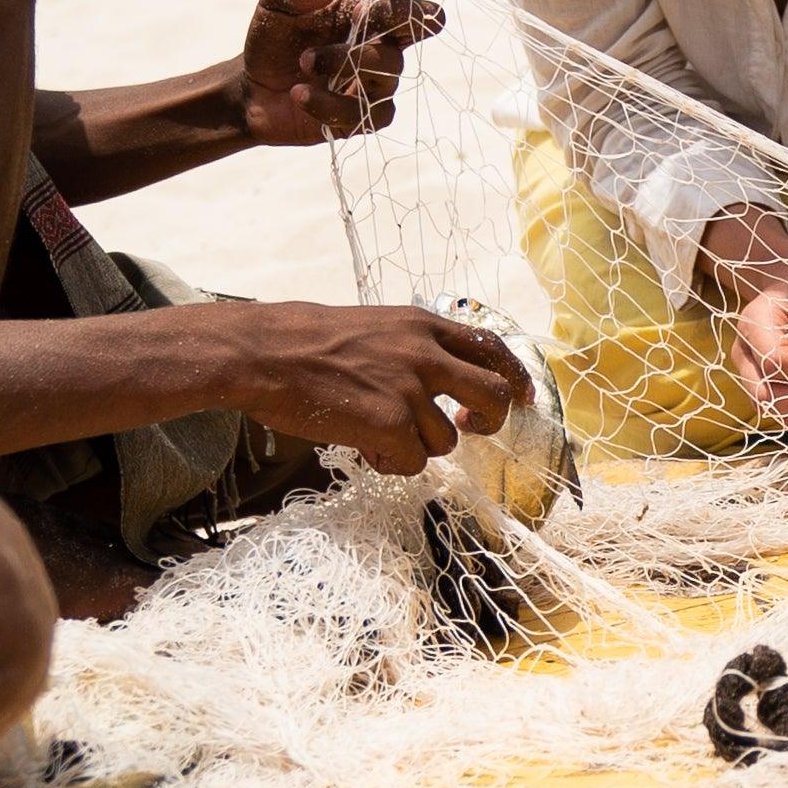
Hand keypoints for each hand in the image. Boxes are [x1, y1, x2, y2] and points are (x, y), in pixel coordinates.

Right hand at [211, 303, 529, 475]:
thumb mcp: (375, 326)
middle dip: (490, 420)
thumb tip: (442, 382)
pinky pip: (412, 462)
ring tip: (379, 435)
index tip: (523, 397)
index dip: (514, 375)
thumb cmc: (307, 342)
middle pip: (495, 395)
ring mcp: (410, 390)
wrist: (264, 353)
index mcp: (423, 325)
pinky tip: (364, 448)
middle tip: (469, 427)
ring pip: (446, 439)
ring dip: (418, 446)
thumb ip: (412, 347)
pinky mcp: (390, 424)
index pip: (491, 347)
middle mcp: (426, 354)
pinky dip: (391, 463)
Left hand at [240, 0, 443, 146]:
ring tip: (304, 62)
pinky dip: (330, 104)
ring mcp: (378, 79)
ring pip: (388, 67)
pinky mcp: (368, 115)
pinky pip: (368, 112)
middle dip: (396, 16)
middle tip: (358, 14)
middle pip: (420, 23)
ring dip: (343, 61)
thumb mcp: (273, 5)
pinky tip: (300, 94)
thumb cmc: (274, 39)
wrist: (254, 90)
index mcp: (365, 6)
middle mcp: (381, 40)